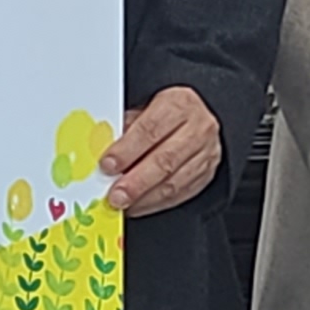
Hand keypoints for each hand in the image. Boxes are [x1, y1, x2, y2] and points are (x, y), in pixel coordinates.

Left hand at [101, 87, 221, 214]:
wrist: (196, 119)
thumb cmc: (165, 113)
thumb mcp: (144, 109)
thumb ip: (126, 128)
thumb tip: (101, 149)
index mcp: (179, 104)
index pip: (151, 129)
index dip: (127, 150)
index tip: (108, 165)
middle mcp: (198, 127)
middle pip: (165, 159)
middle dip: (136, 181)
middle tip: (116, 194)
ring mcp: (207, 152)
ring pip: (174, 181)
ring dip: (145, 197)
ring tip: (125, 204)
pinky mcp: (206, 173)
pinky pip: (181, 193)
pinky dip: (156, 203)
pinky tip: (139, 205)